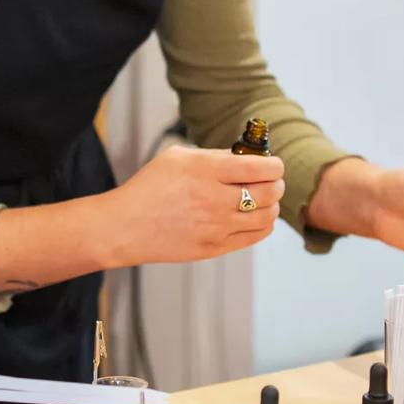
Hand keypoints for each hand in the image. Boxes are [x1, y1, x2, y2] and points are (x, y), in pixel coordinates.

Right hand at [101, 145, 284, 268]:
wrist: (126, 226)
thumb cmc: (149, 187)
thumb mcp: (177, 157)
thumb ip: (213, 156)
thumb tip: (243, 156)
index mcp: (206, 171)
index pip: (259, 167)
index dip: (275, 165)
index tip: (274, 164)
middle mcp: (214, 199)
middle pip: (269, 192)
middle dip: (277, 184)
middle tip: (273, 181)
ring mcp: (216, 226)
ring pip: (266, 216)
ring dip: (272, 205)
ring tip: (265, 199)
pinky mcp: (214, 248)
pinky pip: (254, 236)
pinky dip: (262, 225)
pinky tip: (255, 216)